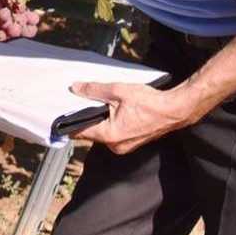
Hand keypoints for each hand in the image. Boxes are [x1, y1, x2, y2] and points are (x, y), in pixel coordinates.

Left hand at [68, 82, 194, 153]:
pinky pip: (114, 133)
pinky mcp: (132, 141)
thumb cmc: (150, 102)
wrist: (176, 110)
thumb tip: (75, 88)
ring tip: (99, 103)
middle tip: (79, 103)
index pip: (81, 132)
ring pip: (103, 132)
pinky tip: (113, 109)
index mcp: (110, 136)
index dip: (69, 123)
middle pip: (92, 132)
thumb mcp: (118, 91)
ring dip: (99, 119)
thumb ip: (94, 90)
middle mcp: (116, 145)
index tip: (58, 117)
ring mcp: (125, 146)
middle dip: (86, 118)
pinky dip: (110, 122)